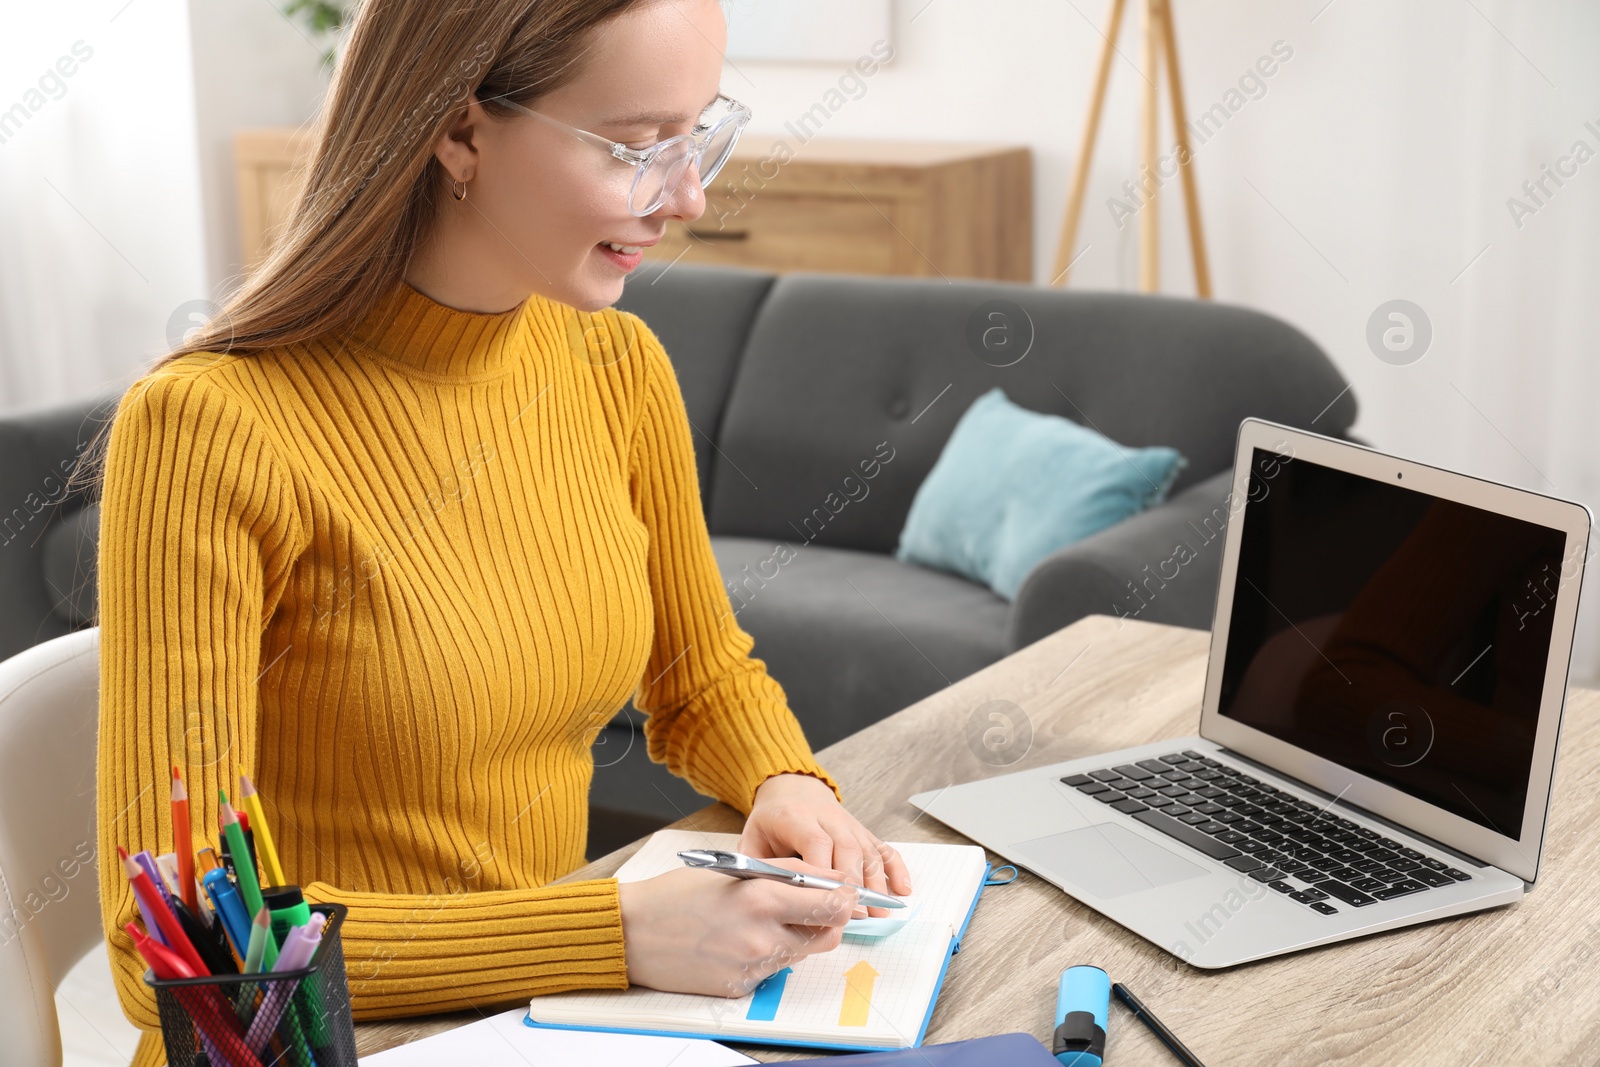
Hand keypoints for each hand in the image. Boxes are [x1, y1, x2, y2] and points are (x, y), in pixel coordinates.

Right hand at [618, 858, 855, 996]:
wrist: (632, 933)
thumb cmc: (677, 895)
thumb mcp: (734, 869)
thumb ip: (784, 872)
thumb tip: (828, 878)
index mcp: (761, 898)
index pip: (833, 904)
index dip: (845, 896)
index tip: (846, 891)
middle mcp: (762, 936)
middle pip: (829, 935)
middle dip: (829, 919)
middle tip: (815, 906)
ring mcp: (753, 967)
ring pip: (803, 954)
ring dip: (798, 936)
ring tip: (766, 919)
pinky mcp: (742, 988)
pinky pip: (773, 970)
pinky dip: (769, 954)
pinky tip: (740, 940)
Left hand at [738, 773, 912, 918]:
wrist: (791, 788)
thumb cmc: (771, 820)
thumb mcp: (752, 837)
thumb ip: (758, 864)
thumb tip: (766, 898)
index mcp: (796, 817)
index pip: (815, 841)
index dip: (824, 871)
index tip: (826, 900)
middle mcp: (827, 817)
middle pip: (847, 848)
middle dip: (853, 884)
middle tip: (855, 916)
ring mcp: (848, 824)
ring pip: (867, 851)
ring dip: (876, 883)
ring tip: (879, 914)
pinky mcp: (862, 831)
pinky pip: (883, 848)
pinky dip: (896, 868)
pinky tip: (903, 889)